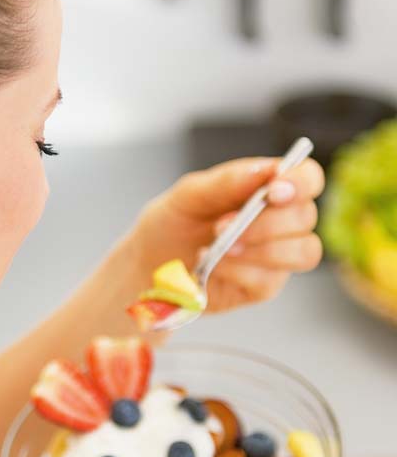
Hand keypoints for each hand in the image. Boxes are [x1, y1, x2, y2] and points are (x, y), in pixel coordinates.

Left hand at [128, 157, 324, 312]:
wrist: (148, 263)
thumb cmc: (173, 223)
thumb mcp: (188, 195)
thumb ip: (226, 181)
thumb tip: (264, 170)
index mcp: (266, 189)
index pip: (307, 178)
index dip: (300, 182)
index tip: (275, 190)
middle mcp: (279, 222)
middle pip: (305, 217)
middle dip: (268, 221)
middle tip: (223, 224)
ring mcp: (275, 256)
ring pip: (303, 252)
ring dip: (263, 248)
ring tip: (221, 246)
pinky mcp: (262, 287)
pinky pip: (270, 281)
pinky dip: (239, 271)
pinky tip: (213, 265)